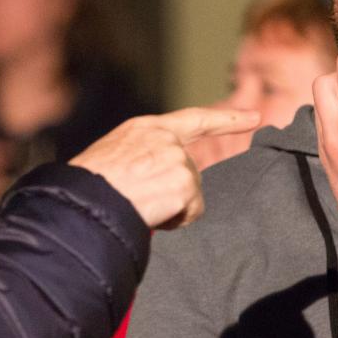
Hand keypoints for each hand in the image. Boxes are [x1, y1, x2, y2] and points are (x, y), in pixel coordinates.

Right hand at [70, 107, 258, 228]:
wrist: (83, 201)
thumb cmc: (87, 187)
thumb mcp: (113, 158)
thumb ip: (142, 159)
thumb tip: (157, 182)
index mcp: (144, 129)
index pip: (194, 120)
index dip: (227, 119)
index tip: (255, 117)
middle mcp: (164, 138)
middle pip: (189, 172)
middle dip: (173, 192)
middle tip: (139, 200)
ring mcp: (177, 159)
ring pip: (190, 194)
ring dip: (170, 207)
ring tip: (138, 205)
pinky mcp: (184, 182)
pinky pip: (190, 212)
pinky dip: (174, 220)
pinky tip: (150, 213)